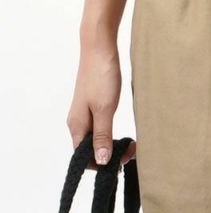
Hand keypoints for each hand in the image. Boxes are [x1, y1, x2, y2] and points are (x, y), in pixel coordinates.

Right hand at [66, 41, 135, 168]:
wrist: (99, 48)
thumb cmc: (101, 77)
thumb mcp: (104, 109)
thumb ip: (102, 136)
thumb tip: (101, 161)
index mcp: (77, 126)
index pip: (84, 158)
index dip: (102, 164)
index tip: (123, 160)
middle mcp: (78, 123)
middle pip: (90, 150)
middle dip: (110, 156)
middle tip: (132, 151)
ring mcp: (85, 113)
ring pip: (96, 139)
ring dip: (112, 145)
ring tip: (132, 145)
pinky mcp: (94, 104)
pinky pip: (100, 127)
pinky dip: (111, 134)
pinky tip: (123, 133)